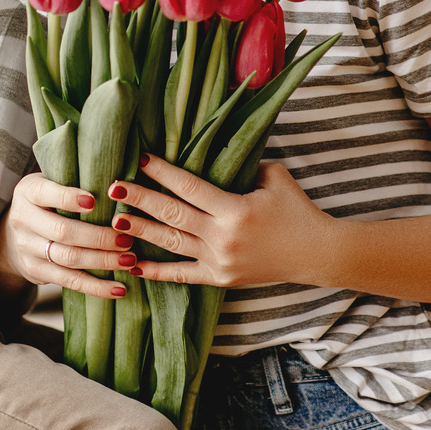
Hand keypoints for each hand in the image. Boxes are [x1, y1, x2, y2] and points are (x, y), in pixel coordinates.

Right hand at [0, 173, 136, 298]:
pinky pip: (69, 281)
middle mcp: (24, 219)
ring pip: (68, 258)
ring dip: (102, 261)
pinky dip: (96, 287)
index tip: (95, 201)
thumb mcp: (52, 183)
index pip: (46, 193)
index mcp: (28, 191)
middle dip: (98, 237)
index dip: (69, 198)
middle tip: (127, 239)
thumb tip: (120, 185)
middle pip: (63, 231)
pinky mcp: (36, 271)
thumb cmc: (47, 202)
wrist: (14, 235)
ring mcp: (28, 248)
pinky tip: (119, 288)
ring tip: (129, 260)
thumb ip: (75, 181)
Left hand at [107, 155, 333, 287]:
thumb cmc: (296, 210)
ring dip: (141, 232)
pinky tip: (132, 265)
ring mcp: (219, 261)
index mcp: (234, 209)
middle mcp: (222, 237)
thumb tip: (213, 151)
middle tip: (113, 188)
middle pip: (173, 214)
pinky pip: (182, 275)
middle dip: (141, 200)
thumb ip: (243, 165)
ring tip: (114, 221)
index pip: (189, 186)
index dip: (163, 171)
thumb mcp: (274, 178)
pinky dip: (156, 272)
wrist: (317, 254)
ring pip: (171, 244)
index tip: (141, 158)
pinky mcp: (220, 278)